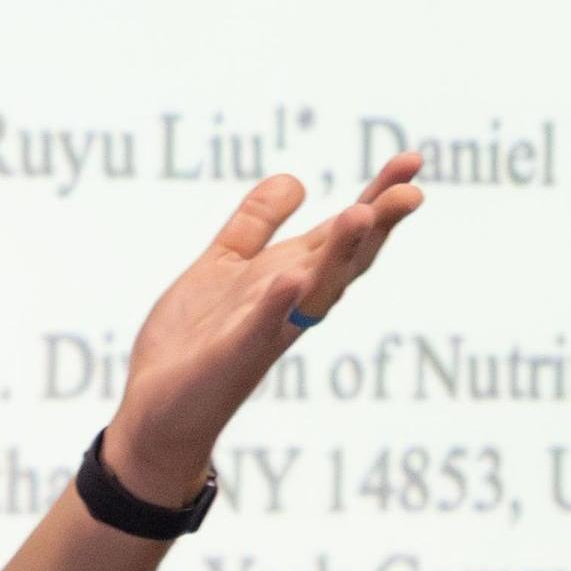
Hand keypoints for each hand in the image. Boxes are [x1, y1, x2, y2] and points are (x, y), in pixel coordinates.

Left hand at [104, 153, 424, 503]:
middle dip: (377, 226)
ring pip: (313, 292)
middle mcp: (290, 305)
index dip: (378, 197)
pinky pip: (258, 328)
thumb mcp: (225, 265)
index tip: (411, 161)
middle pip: (344, 261)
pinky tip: (291, 277)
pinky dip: (276, 304)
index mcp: (290, 278)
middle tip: (412, 191)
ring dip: (338, 255)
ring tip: (361, 213)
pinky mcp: (230, 356)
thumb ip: (256, 224)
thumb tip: (297, 179)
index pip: (343, 234)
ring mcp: (264, 331)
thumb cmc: (195, 340)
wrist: (158, 409)